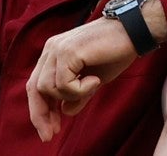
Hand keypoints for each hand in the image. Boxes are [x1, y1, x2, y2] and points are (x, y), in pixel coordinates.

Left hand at [27, 18, 136, 141]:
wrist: (132, 32)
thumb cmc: (115, 52)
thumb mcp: (93, 80)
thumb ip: (77, 94)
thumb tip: (64, 111)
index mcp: (53, 53)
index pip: (35, 85)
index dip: (39, 110)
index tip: (48, 131)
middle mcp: (51, 49)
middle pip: (34, 88)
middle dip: (42, 114)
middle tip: (52, 133)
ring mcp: (58, 48)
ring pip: (48, 88)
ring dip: (70, 95)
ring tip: (92, 86)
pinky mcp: (68, 51)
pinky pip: (63, 84)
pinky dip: (79, 90)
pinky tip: (95, 80)